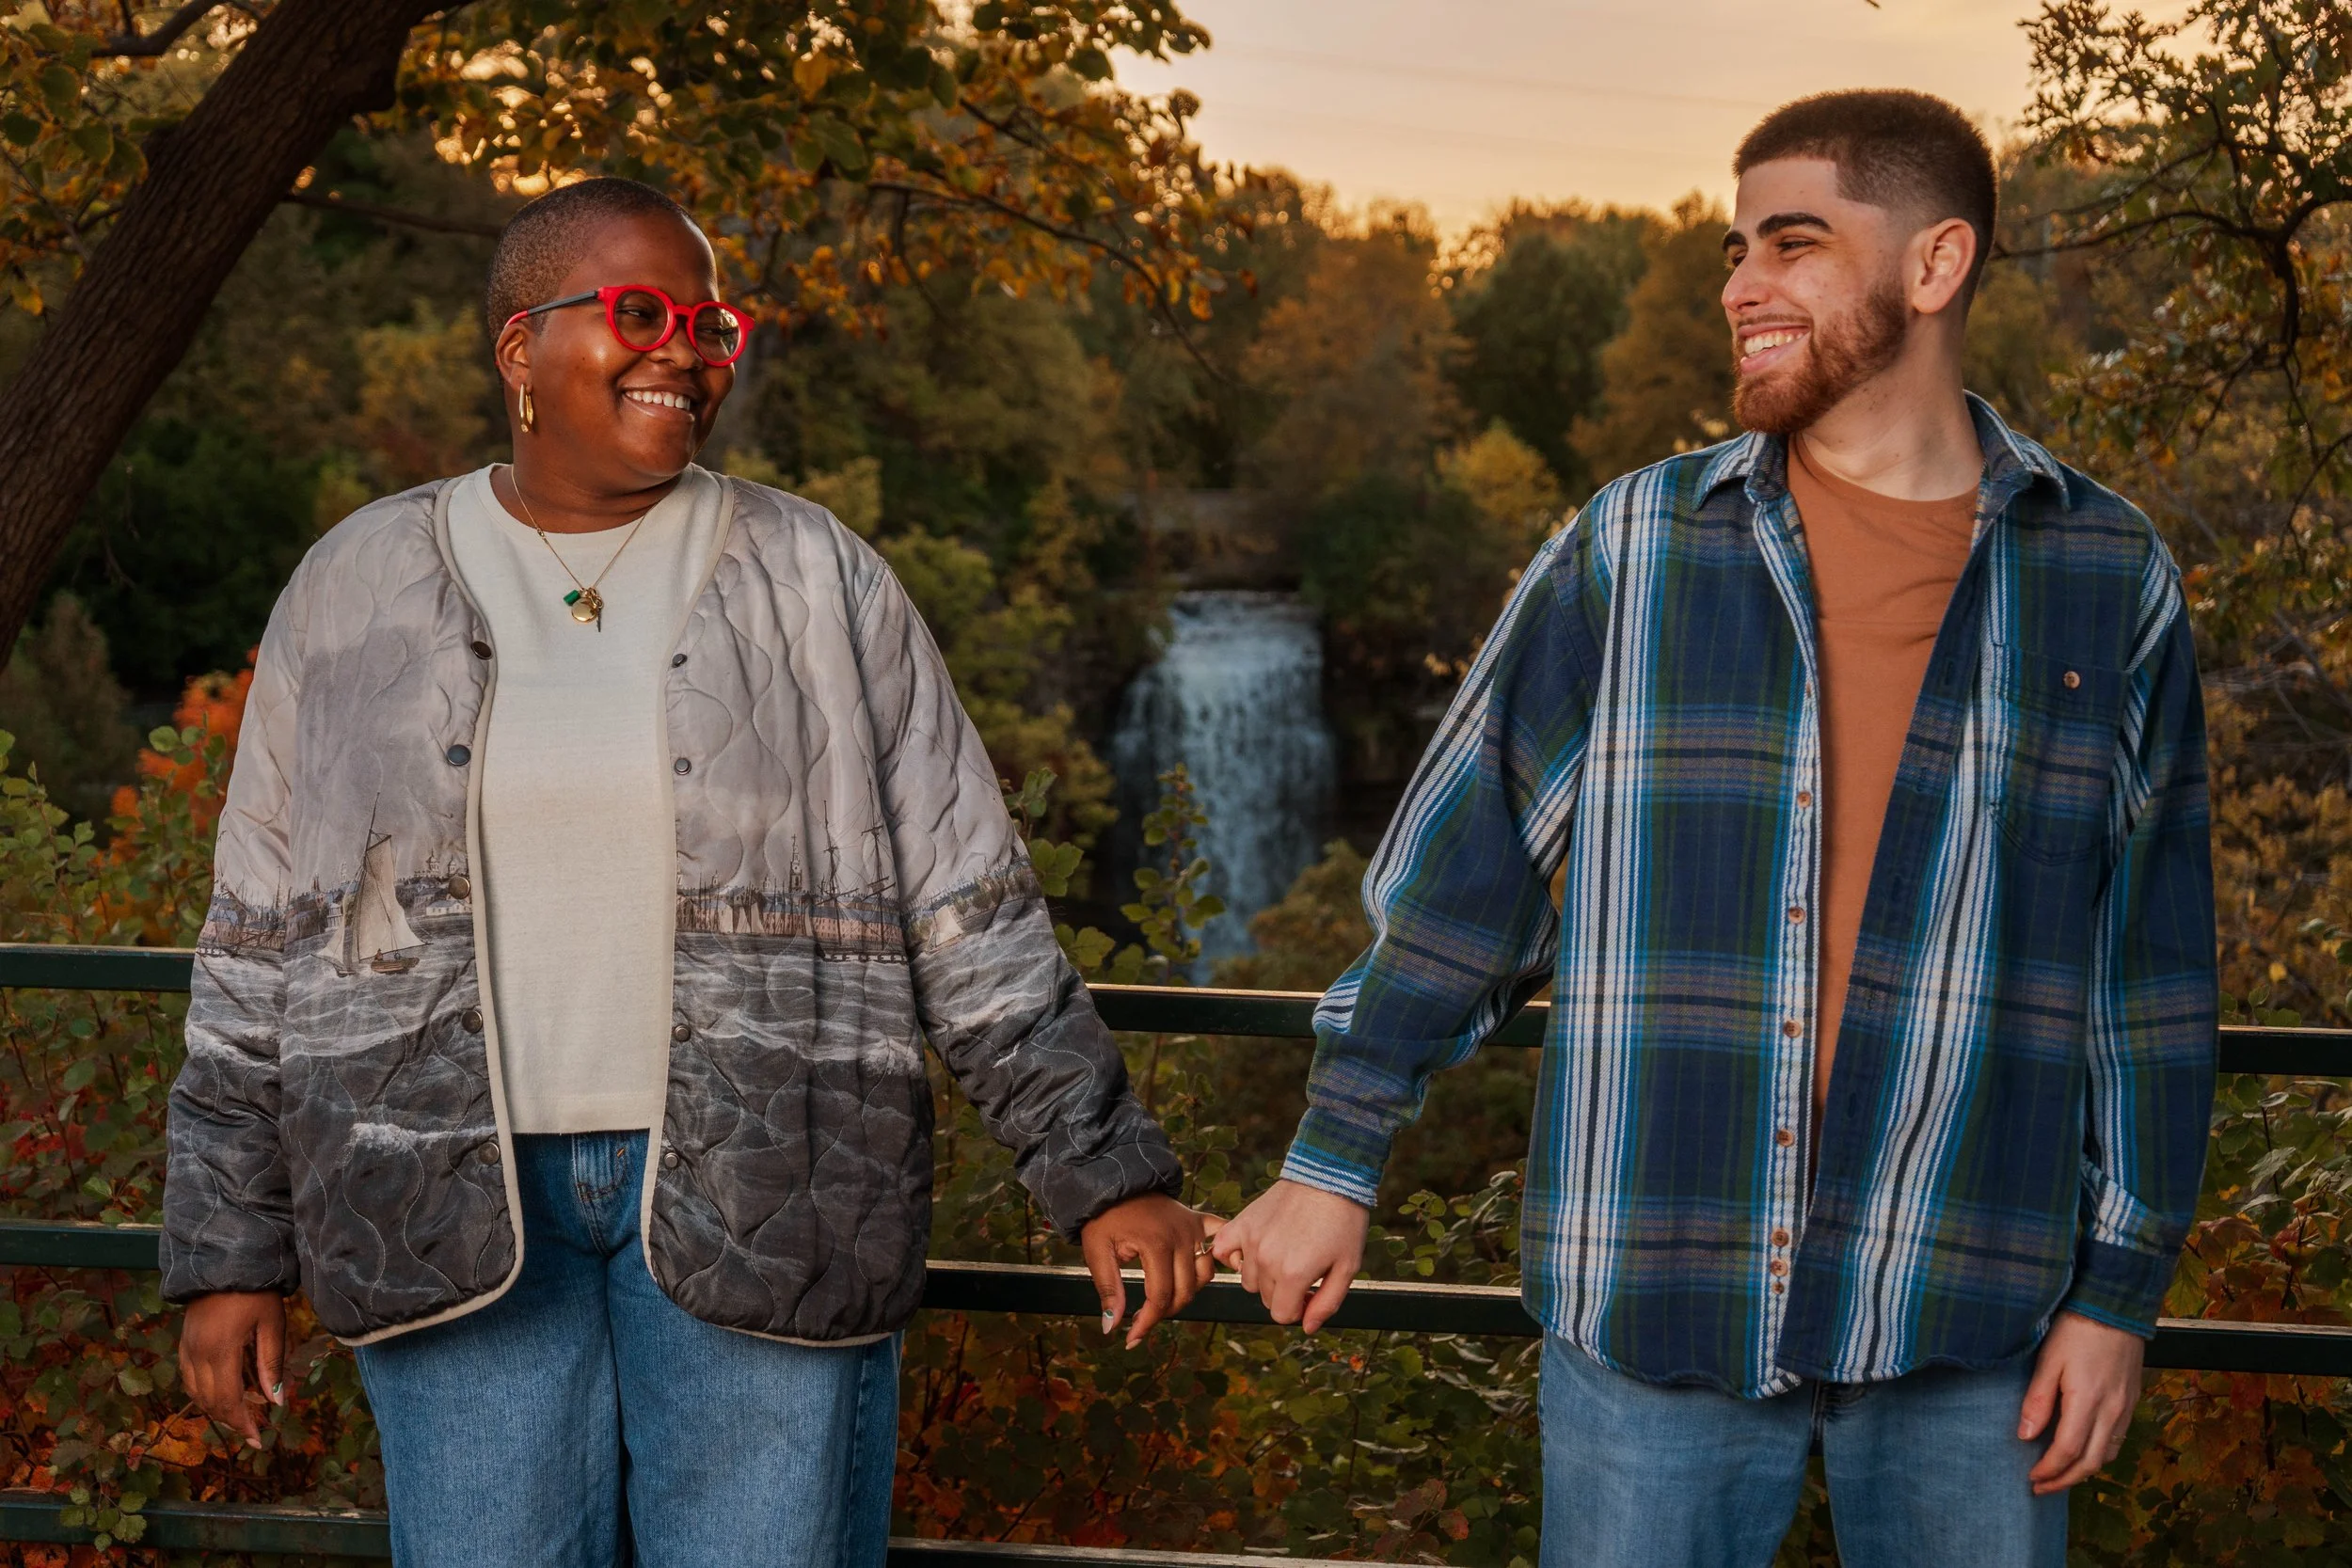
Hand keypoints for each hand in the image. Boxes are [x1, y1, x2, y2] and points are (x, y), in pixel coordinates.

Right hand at [179, 1291, 286, 1449]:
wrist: (225, 1260)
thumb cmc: (257, 1291)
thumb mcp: (271, 1324)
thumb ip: (271, 1364)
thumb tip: (275, 1403)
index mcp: (220, 1352)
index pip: (227, 1401)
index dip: (242, 1424)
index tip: (258, 1440)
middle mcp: (196, 1355)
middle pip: (209, 1402)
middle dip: (231, 1421)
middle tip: (253, 1432)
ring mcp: (186, 1348)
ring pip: (195, 1393)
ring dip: (216, 1409)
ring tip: (240, 1417)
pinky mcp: (183, 1342)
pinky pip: (189, 1378)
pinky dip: (204, 1393)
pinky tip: (221, 1395)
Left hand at [1080, 1194, 1221, 1348]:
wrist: (1115, 1182)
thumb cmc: (1104, 1218)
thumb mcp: (1097, 1252)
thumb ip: (1108, 1289)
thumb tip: (1112, 1327)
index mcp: (1156, 1245)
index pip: (1160, 1297)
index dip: (1147, 1322)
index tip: (1133, 1338)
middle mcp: (1182, 1237)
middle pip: (1185, 1291)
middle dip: (1165, 1312)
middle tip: (1143, 1319)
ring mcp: (1193, 1228)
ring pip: (1204, 1275)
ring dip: (1187, 1292)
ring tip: (1165, 1298)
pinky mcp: (1198, 1221)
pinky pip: (1221, 1238)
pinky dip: (1227, 1253)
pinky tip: (1227, 1265)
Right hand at [1209, 1178, 1369, 1334]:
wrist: (1329, 1176)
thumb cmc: (1343, 1223)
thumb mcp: (1347, 1268)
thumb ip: (1327, 1304)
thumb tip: (1306, 1327)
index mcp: (1294, 1275)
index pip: (1282, 1315)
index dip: (1300, 1309)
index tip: (1311, 1292)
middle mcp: (1267, 1260)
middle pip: (1266, 1299)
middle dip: (1285, 1293)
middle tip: (1304, 1270)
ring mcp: (1251, 1241)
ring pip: (1248, 1280)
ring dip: (1264, 1276)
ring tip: (1285, 1255)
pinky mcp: (1243, 1223)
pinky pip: (1222, 1251)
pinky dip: (1233, 1256)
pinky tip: (1252, 1251)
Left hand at [2020, 1310, 2145, 1494]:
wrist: (2115, 1308)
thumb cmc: (2076, 1330)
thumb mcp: (2049, 1360)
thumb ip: (2038, 1400)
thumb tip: (2026, 1436)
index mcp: (2088, 1402)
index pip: (2067, 1451)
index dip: (2049, 1470)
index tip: (2030, 1478)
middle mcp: (2112, 1412)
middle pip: (2091, 1462)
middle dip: (2065, 1481)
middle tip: (2041, 1488)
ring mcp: (2126, 1409)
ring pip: (2107, 1455)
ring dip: (2083, 1472)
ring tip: (2059, 1475)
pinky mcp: (2132, 1402)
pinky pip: (2117, 1440)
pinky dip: (2099, 1455)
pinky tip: (2083, 1452)